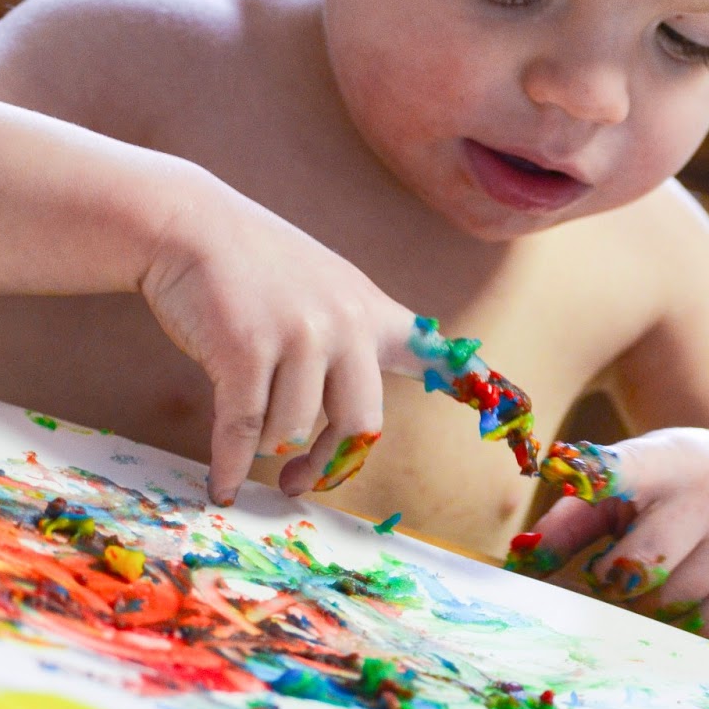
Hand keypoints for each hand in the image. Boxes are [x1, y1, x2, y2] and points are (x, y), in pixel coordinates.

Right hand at [139, 170, 538, 505]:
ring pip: (291, 431)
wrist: (189, 225)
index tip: (518, 415)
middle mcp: (345, 324)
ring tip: (249, 437)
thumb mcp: (322, 287)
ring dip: (266, 445)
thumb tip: (360, 411)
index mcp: (370, 313)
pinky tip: (222, 483)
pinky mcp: (248, 349)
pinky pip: (245, 431)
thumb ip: (351, 336)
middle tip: (301, 482)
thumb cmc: (251, 266)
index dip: (474, 387)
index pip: (437, 352)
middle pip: (360, 425)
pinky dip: (230, 463)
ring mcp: (299, 336)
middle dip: (328, 464)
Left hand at [524, 429, 708, 635]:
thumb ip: (568, 521)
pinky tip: (678, 597)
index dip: (598, 478)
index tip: (570, 477)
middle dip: (613, 580)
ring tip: (645, 582)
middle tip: (609, 574)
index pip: (628, 470)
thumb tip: (521, 564)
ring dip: (644, 607)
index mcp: (664, 461)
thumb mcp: (619, 489)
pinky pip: (704, 625)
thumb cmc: (662, 488)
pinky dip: (679, 624)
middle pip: (643, 565)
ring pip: (671, 603)